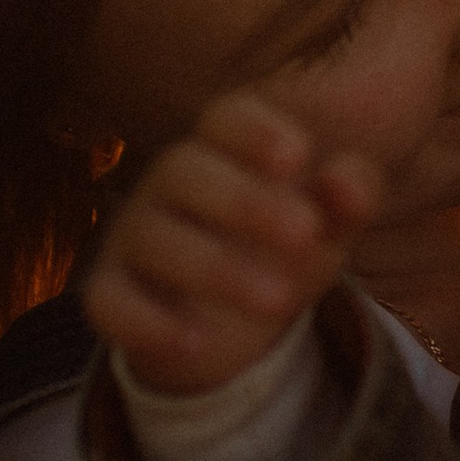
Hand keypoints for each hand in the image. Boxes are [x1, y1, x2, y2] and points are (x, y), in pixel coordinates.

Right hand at [82, 93, 381, 397]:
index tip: (297, 155)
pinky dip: (147, 323)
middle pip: (186, 172)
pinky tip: (196, 341)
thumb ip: (348, 196)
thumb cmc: (281, 244)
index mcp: (222, 149)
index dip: (254, 132)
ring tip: (279, 300)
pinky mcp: (111, 293)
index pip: (224, 119)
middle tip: (306, 232)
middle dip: (246, 201)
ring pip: (155, 240)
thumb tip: (349, 186)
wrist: (224, 318)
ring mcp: (135, 236)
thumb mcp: (327, 223)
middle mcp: (168, 182)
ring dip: (216, 268)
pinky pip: (110, 302)